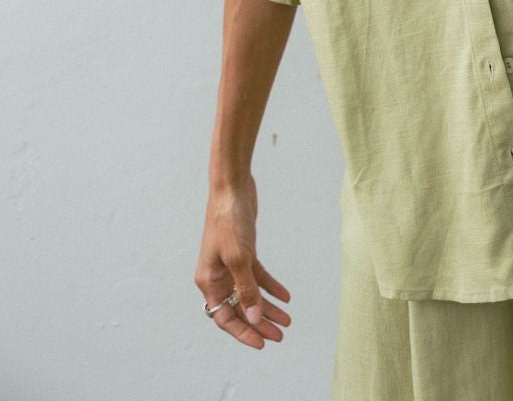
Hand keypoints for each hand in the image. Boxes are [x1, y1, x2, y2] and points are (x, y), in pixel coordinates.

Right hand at [195, 174, 291, 348]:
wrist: (232, 187)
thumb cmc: (228, 220)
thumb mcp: (239, 258)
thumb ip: (247, 290)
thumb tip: (254, 318)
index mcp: (208, 281)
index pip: (224, 317)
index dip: (243, 332)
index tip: (262, 343)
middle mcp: (217, 276)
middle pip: (239, 308)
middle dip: (259, 324)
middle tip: (280, 335)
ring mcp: (231, 264)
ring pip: (250, 294)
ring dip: (267, 308)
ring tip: (287, 320)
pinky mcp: (243, 252)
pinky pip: (257, 276)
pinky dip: (271, 286)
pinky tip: (286, 296)